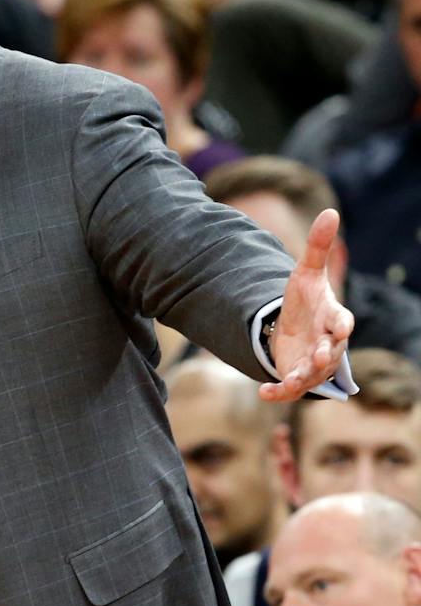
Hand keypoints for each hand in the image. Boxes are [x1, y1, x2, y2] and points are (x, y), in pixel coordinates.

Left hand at [258, 210, 354, 402]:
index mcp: (333, 319)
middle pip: (331, 353)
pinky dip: (278, 393)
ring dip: (302, 379)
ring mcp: (312, 364)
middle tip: (318, 357)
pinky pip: (289, 390)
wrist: (294, 328)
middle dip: (325, 356)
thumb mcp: (307, 272)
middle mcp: (327, 345)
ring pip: (312, 376)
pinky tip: (263, 393)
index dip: (342, 326)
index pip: (342, 322)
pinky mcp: (295, 376)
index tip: (341, 328)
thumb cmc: (307, 301)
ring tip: (288, 381)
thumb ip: (317, 246)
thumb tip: (330, 211)